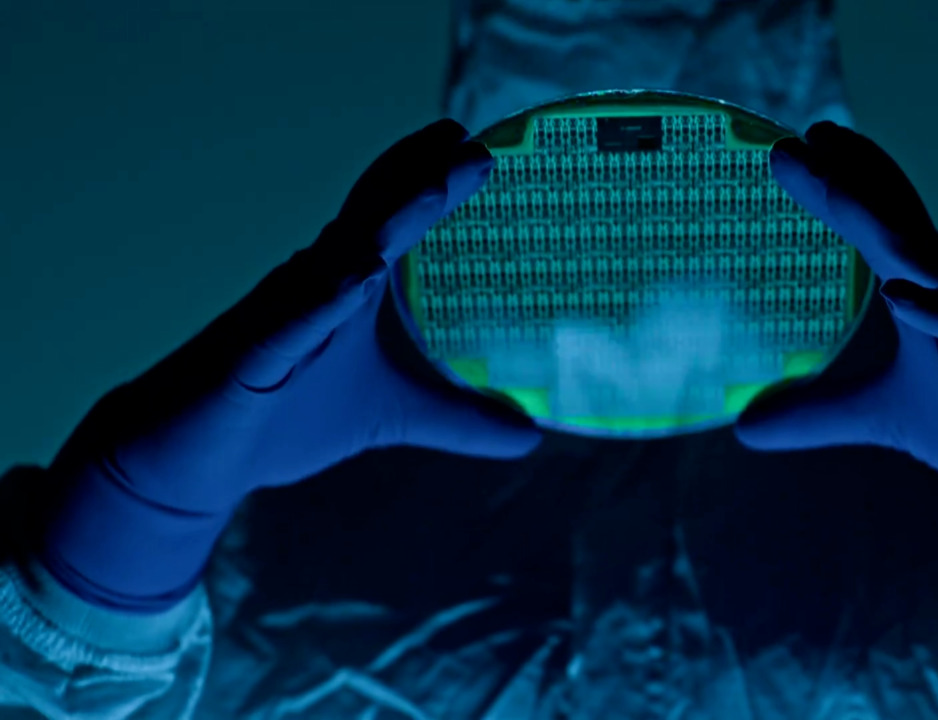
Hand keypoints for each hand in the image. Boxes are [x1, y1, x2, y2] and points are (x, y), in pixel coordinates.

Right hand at [41, 119, 538, 609]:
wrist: (195, 463)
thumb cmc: (287, 420)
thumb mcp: (392, 417)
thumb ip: (460, 419)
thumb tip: (530, 435)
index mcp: (344, 289)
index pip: (392, 223)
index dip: (431, 184)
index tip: (478, 150)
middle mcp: (311, 288)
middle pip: (367, 221)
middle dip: (415, 180)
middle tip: (465, 142)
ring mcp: (277, 321)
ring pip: (329, 262)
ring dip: (378, 224)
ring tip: (430, 191)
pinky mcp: (246, 363)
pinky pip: (283, 327)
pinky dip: (317, 302)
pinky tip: (354, 278)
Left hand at [735, 122, 937, 638]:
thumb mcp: (884, 418)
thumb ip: (817, 414)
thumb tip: (743, 426)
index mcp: (930, 297)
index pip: (881, 228)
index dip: (843, 186)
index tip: (797, 148)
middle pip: (901, 229)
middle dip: (853, 183)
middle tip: (806, 140)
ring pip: (936, 269)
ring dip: (886, 227)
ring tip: (834, 190)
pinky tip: (900, 295)